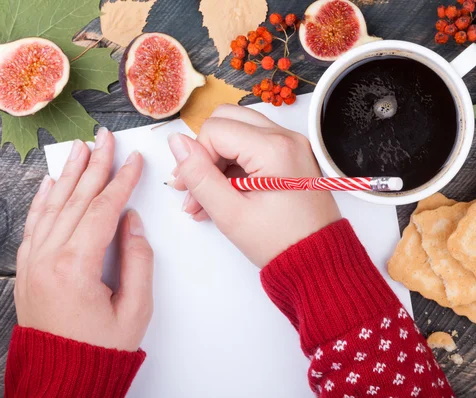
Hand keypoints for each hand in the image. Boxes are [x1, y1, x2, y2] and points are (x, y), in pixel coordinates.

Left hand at [15, 128, 152, 350]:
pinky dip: (45, 199)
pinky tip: (53, 182)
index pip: (103, 209)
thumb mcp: (135, 308)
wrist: (62, 376)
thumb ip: (137, 259)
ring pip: (53, 205)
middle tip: (104, 139)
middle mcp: (48, 258)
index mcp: (75, 267)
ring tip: (81, 149)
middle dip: (95, 165)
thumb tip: (132, 223)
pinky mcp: (28, 268)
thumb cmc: (99, 348)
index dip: (122, 181)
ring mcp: (33, 262)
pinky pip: (35, 223)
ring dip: (69, 174)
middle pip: (76, 199)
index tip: (134, 160)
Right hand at [168, 104, 340, 267]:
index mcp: (274, 148)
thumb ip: (199, 176)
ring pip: (239, 132)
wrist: (318, 260)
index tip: (191, 188)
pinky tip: (221, 197)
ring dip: (217, 161)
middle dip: (205, 152)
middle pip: (227, 120)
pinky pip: (254, 147)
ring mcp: (291, 145)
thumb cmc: (281, 243)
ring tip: (202, 200)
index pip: (215, 130)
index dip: (196, 157)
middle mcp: (286, 137)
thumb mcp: (231, 214)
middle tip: (192, 187)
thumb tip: (176, 143)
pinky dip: (234, 167)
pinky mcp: (291, 156)